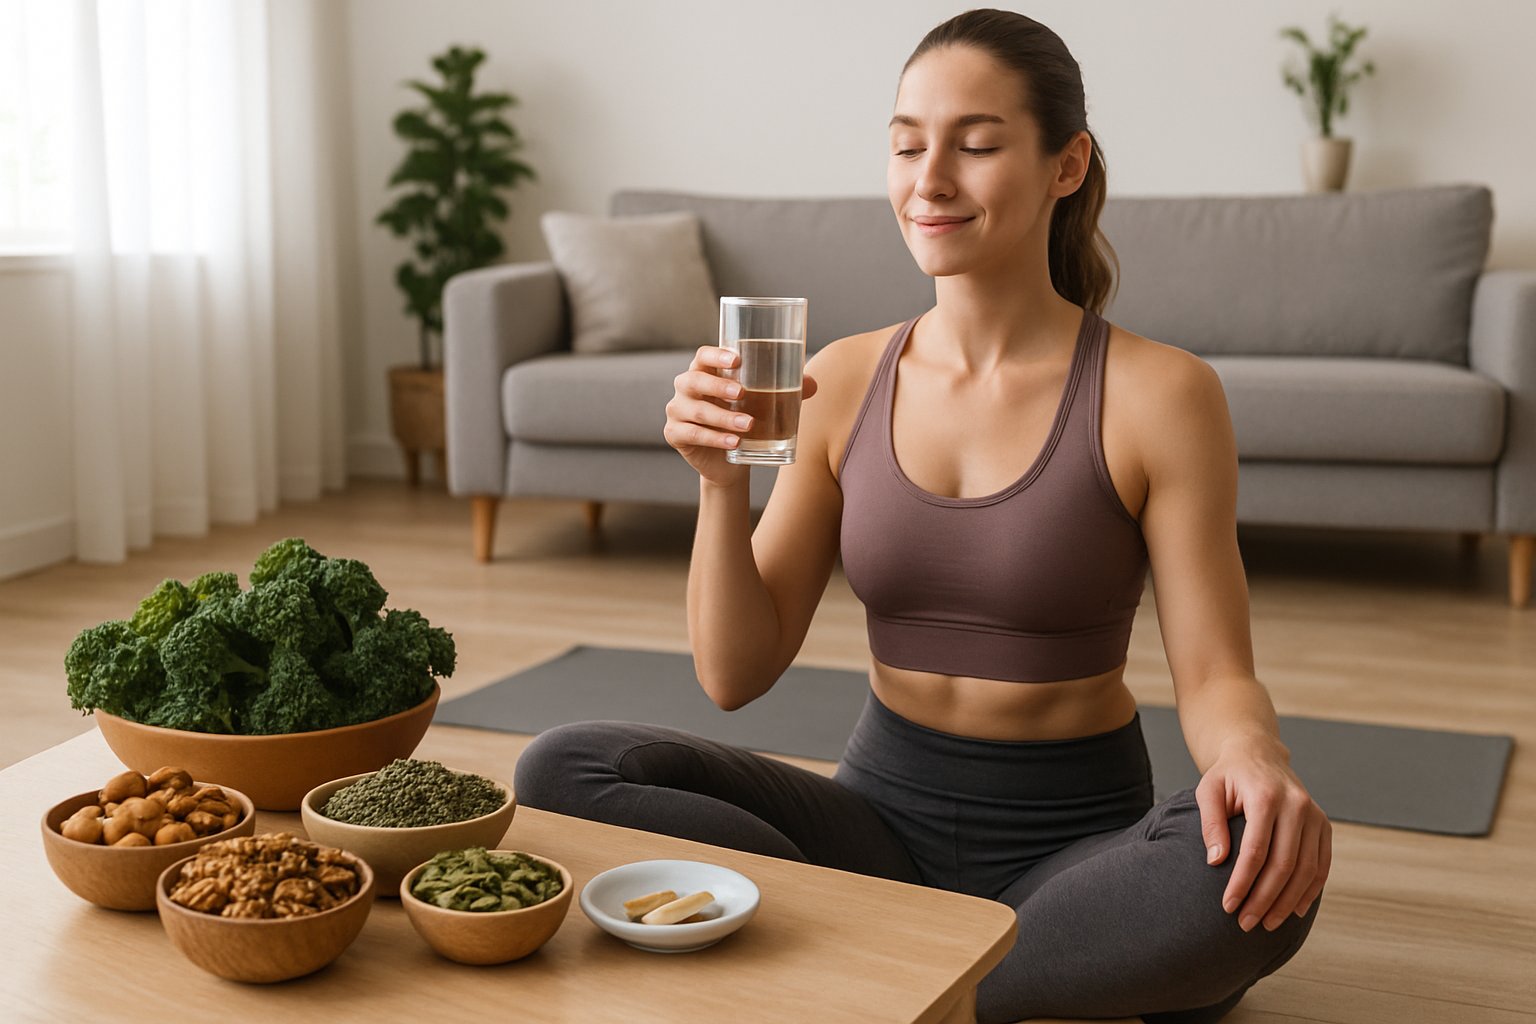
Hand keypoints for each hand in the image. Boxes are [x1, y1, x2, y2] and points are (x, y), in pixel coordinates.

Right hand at [664, 346, 817, 487]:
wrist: (728, 461)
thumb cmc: (744, 420)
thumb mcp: (764, 404)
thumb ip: (786, 392)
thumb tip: (813, 383)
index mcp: (705, 372)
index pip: (703, 355)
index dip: (716, 355)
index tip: (737, 358)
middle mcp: (686, 388)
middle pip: (694, 379)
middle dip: (718, 385)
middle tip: (743, 393)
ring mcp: (677, 411)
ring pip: (697, 410)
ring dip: (724, 417)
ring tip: (749, 425)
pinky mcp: (674, 434)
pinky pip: (693, 434)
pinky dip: (715, 439)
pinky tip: (733, 443)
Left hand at [1195, 740, 1330, 932]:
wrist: (1258, 755)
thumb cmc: (1228, 776)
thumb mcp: (1208, 791)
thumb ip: (1211, 824)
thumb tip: (1215, 861)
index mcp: (1266, 796)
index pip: (1256, 850)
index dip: (1242, 882)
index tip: (1228, 906)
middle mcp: (1297, 805)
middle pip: (1284, 864)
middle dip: (1264, 899)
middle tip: (1245, 923)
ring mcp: (1315, 816)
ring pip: (1306, 870)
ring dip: (1287, 902)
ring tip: (1266, 923)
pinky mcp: (1324, 825)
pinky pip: (1322, 865)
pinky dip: (1310, 891)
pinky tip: (1294, 910)